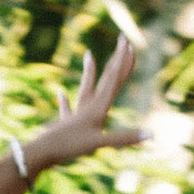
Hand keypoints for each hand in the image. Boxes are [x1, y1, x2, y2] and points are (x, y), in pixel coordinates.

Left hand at [24, 32, 142, 176]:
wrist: (41, 152)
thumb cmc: (69, 147)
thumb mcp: (100, 144)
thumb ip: (124, 138)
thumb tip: (151, 134)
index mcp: (98, 108)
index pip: (114, 80)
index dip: (123, 63)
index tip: (129, 44)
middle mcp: (88, 106)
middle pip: (105, 79)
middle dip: (116, 60)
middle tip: (122, 41)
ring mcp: (76, 114)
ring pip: (86, 88)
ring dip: (90, 72)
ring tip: (88, 54)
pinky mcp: (65, 125)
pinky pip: (68, 110)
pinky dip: (65, 101)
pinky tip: (60, 93)